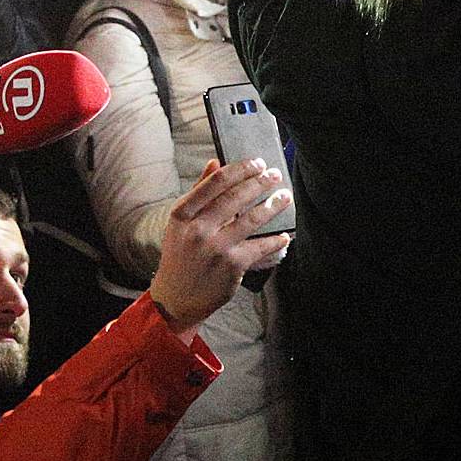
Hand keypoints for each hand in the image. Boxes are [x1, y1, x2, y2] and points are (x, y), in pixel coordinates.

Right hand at [149, 159, 293, 333]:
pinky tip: (283, 235)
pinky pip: (260, 246)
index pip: (215, 183)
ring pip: (252, 219)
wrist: (175, 297)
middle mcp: (198, 229)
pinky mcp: (232, 265)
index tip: (256, 163)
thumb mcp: (180, 223)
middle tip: (275, 175)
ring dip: (273, 205)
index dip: (240, 169)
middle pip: (235, 197)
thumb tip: (215, 162)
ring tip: (285, 197)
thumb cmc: (180, 256)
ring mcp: (216, 248)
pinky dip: (275, 240)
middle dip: (260, 182)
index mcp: (182, 214)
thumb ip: (199, 191)